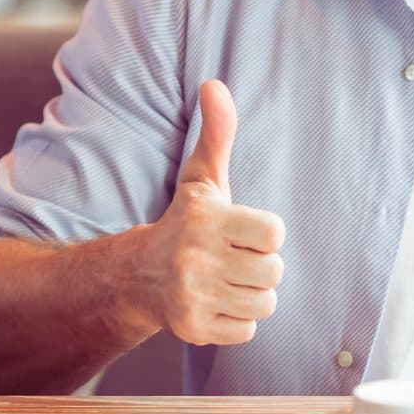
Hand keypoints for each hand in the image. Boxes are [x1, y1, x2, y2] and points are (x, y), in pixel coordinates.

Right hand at [129, 80, 285, 345]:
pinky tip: (217, 302)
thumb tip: (213, 83)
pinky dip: (237, 319)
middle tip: (236, 258)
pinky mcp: (192, 329)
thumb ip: (217, 133)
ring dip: (252, 293)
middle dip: (261, 265)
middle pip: (274, 271)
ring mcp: (192, 296)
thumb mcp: (202, 177)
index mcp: (205, 219)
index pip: (274, 233)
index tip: (244, 229)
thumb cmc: (186, 222)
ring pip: (264, 303)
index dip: (266, 232)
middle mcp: (195, 258)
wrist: (139, 276)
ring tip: (227, 279)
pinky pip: (247, 330)